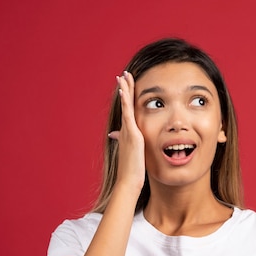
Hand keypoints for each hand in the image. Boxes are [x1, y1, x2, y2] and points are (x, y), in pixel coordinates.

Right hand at [108, 72, 145, 190]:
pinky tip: (124, 91)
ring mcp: (128, 131)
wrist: (129, 180)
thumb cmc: (133, 171)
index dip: (127, 98)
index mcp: (128, 134)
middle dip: (125, 89)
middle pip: (125, 104)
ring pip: (125, 106)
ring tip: (123, 76)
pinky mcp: (132, 133)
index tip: (126, 86)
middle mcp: (126, 130)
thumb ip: (130, 147)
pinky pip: (128, 114)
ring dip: (125, 90)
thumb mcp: (133, 156)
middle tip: (123, 75)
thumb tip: (122, 143)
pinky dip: (126, 102)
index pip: (128, 111)